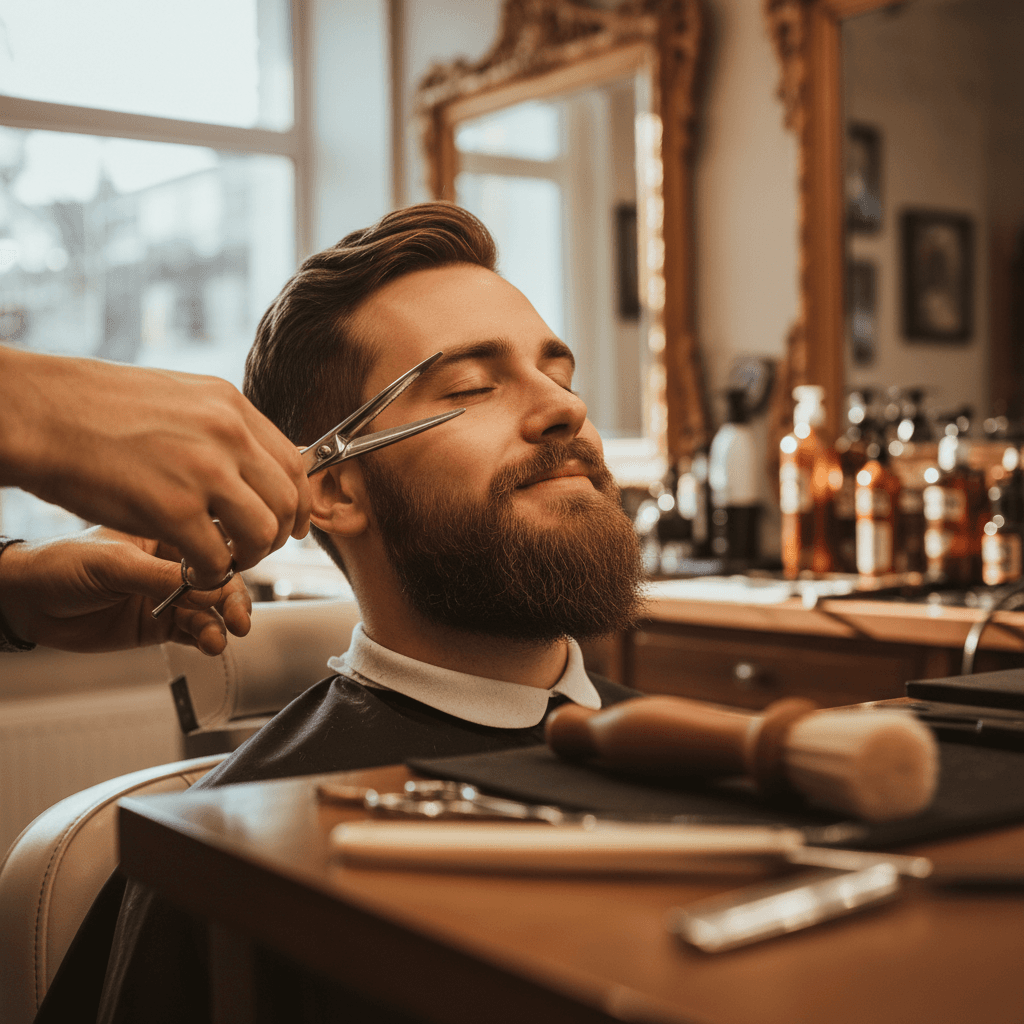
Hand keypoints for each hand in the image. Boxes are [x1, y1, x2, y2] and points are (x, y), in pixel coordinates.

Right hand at [0, 347, 310, 585]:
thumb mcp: (179, 398)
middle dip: (277, 536)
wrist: (39, 410)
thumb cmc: (93, 406)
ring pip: (262, 532)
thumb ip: (220, 429)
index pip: (293, 464)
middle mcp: (227, 435)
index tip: (288, 524)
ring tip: (223, 560)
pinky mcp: (172, 509)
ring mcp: (203, 472)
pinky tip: (192, 570)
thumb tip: (250, 461)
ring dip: (249, 557)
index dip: (297, 503)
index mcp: (231, 407)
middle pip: (286, 501)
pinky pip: (216, 558)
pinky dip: (211, 574)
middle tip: (253, 549)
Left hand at [0, 528, 251, 654]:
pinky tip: (209, 642)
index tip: (237, 579)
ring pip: (212, 608)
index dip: (231, 560)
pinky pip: (195, 630)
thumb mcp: (115, 564)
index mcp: (166, 531)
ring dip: (220, 622)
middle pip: (221, 579)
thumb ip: (164, 578)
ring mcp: (170, 594)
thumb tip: (212, 588)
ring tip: (217, 637)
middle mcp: (174, 561)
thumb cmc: (60, 564)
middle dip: (233, 599)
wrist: (26, 603)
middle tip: (238, 618)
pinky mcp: (162, 623)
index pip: (212, 542)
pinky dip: (206, 637)